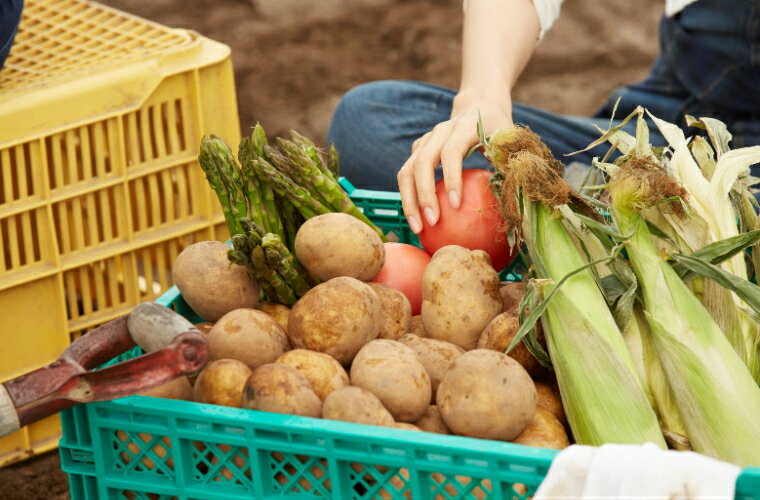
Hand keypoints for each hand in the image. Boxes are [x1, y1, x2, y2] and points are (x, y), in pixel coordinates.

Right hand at [397, 96, 512, 233]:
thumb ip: (512, 165)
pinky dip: (408, 198)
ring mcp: (425, 141)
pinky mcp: (417, 151)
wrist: (480, 105)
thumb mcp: (511, 141)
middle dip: (424, 195)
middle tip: (432, 223)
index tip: (455, 205)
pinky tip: (417, 220)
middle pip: (421, 163)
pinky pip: (406, 176)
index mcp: (464, 127)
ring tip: (418, 228)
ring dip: (409, 201)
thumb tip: (518, 203)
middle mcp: (439, 132)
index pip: (451, 152)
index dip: (451, 178)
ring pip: (406, 171)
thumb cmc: (500, 129)